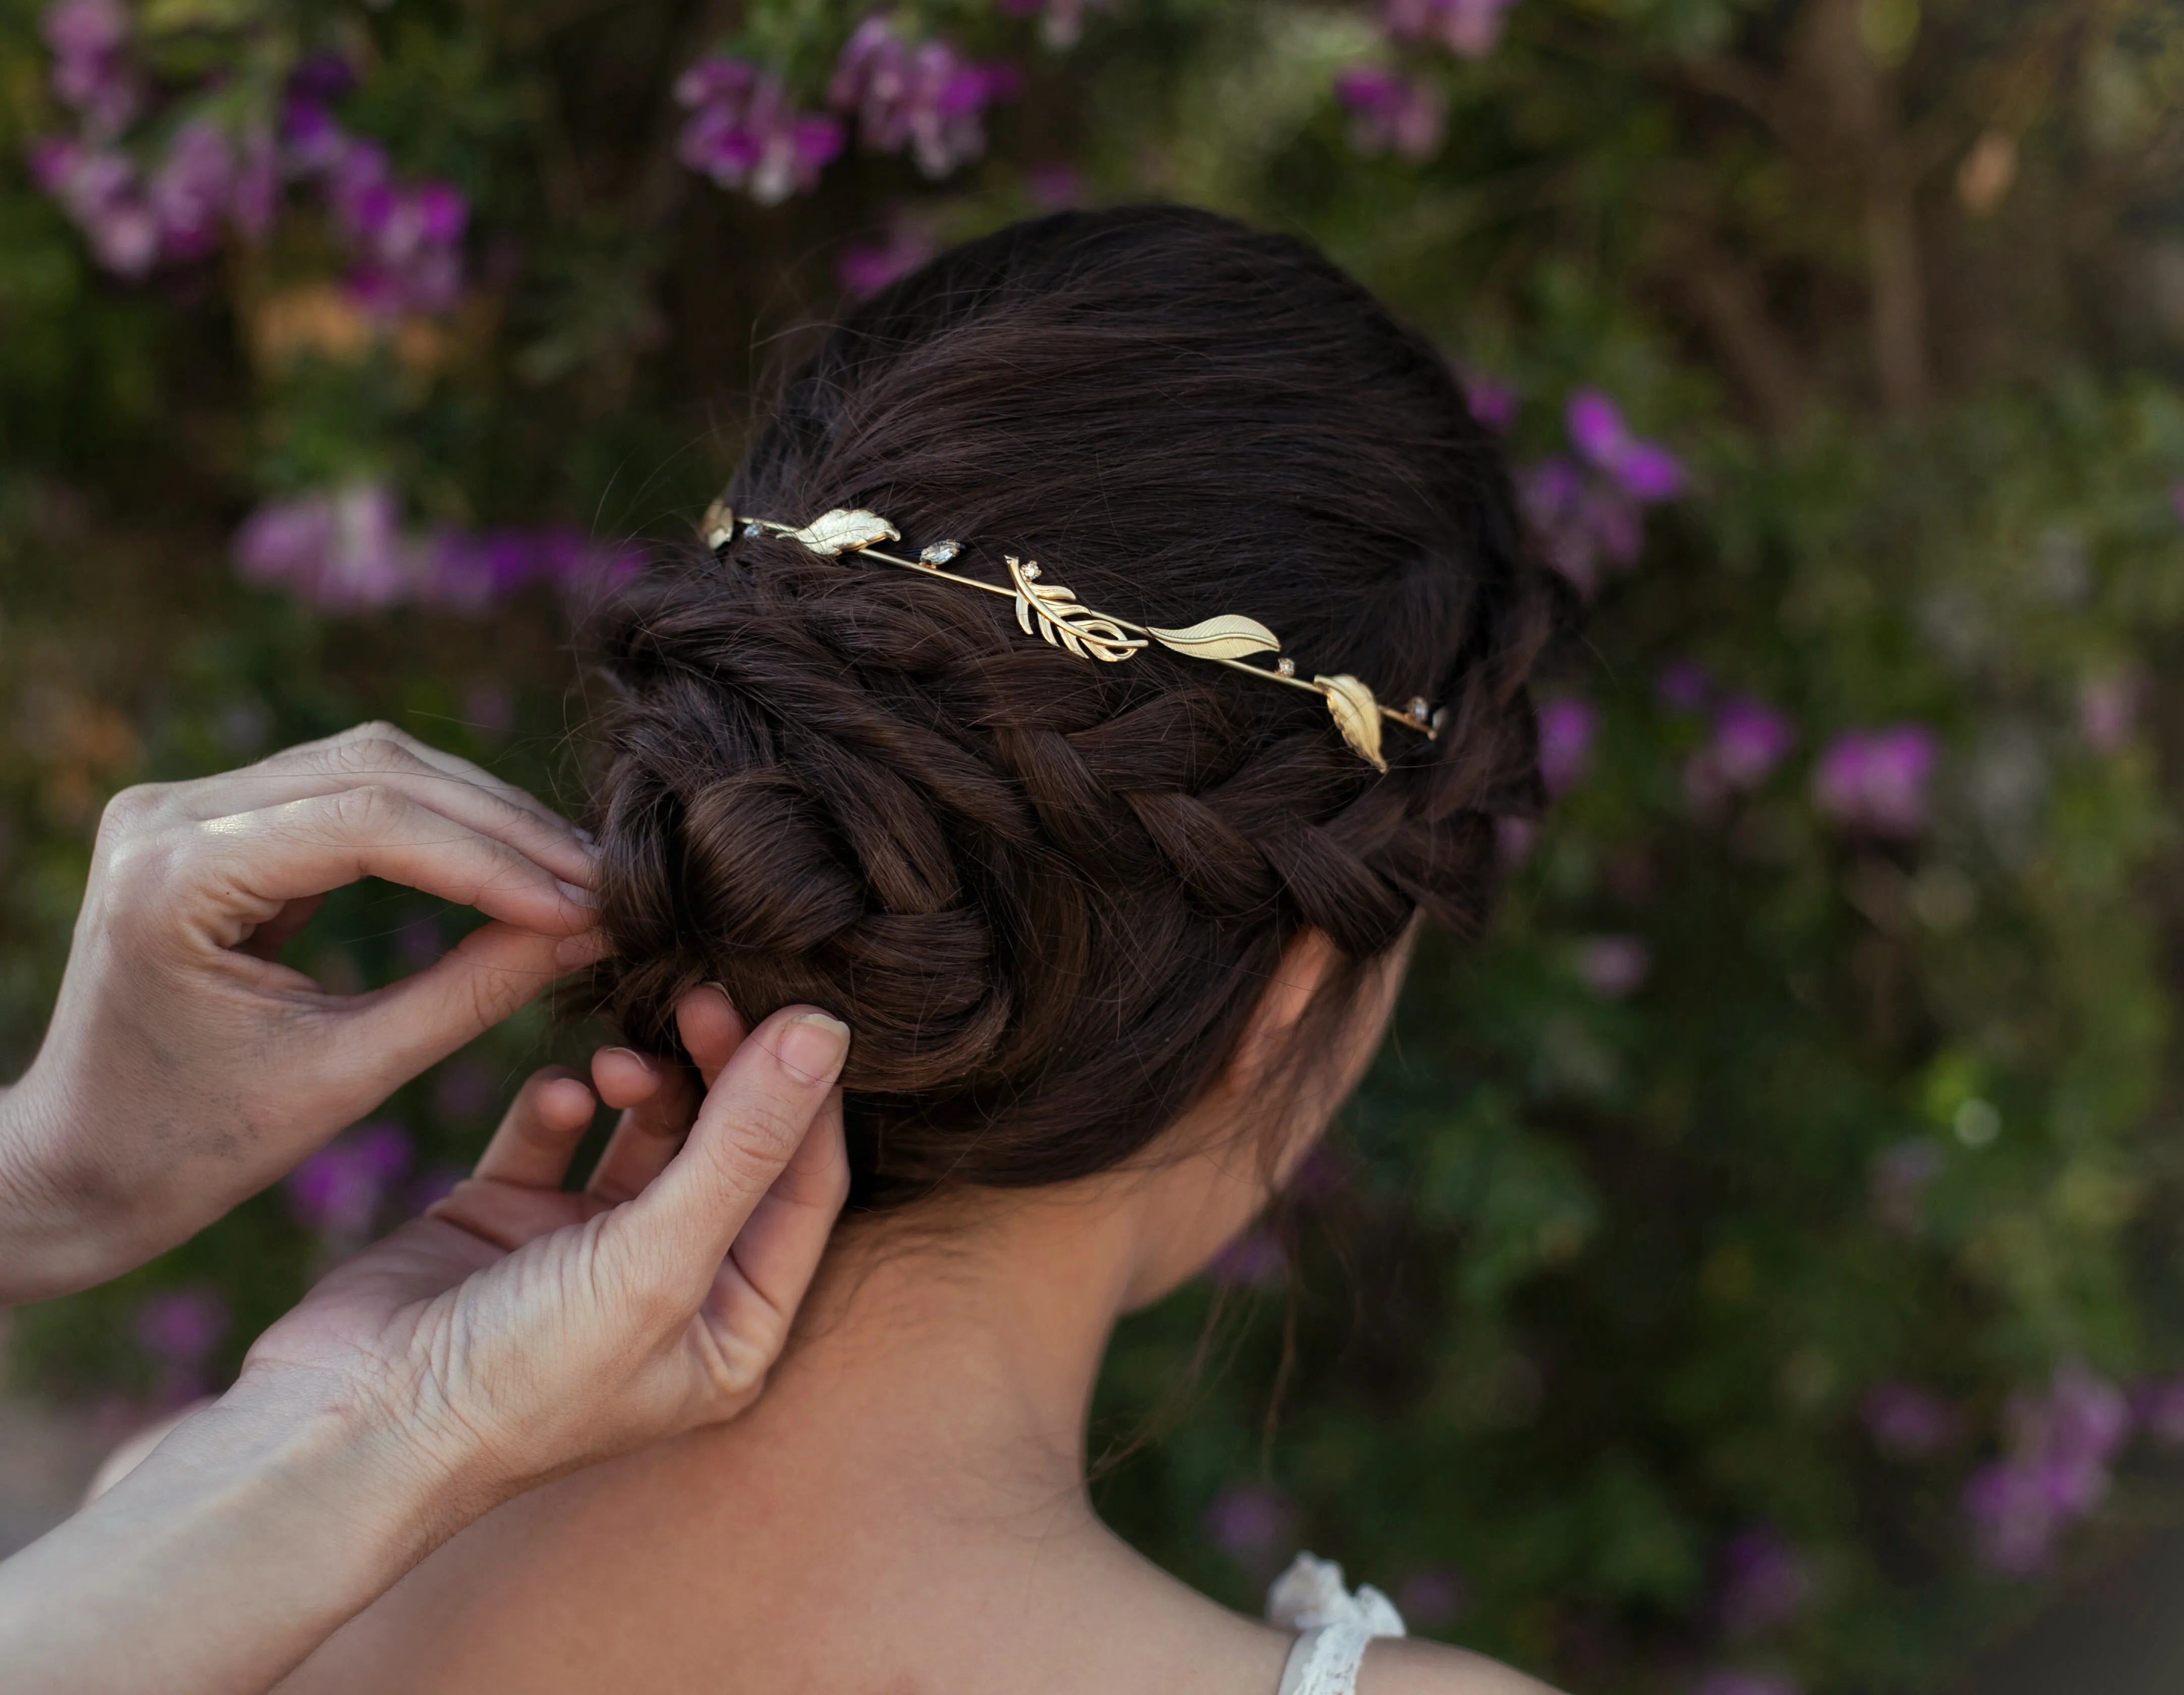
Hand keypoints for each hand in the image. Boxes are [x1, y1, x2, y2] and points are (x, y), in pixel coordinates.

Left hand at [0, 721, 601, 1301]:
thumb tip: (587, 930)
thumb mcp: (348, 1075)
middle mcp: (168, 813)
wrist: (79, 1164)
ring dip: (479, 813)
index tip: (587, 905)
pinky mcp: (212, 817)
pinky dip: (436, 822)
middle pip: (376, 769)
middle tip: (601, 880)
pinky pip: (346, 788)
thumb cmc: (198, 1145)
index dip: (494, 859)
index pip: (371, 823)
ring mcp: (183, 804)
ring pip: (371, 763)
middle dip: (502, 825)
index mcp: (173, 876)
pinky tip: (505, 860)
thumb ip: (470, 993)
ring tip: (569, 870)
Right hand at [232, 988, 850, 1513]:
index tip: (791, 1010)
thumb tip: (826, 1035)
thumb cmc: (523, 1377)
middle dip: (721, 1070)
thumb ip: (745, 1145)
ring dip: (641, 1080)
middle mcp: (671, 1288)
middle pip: (730, 1146)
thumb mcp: (659, 1260)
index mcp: (733, 1329)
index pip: (804, 1187)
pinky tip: (557, 1096)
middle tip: (701, 997)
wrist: (348, 1424)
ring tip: (618, 1064)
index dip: (802, 1097)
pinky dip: (559, 1104)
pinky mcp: (508, 1217)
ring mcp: (586, 1251)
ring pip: (647, 1129)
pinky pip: (555, 1132)